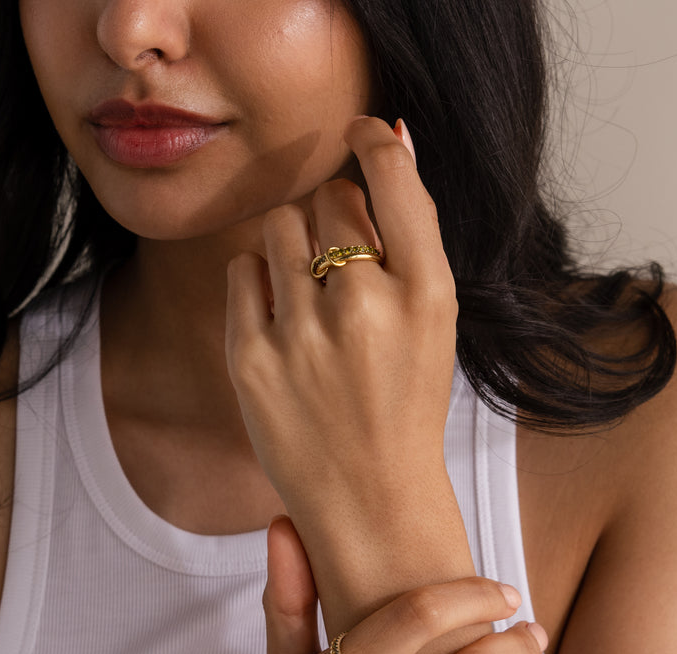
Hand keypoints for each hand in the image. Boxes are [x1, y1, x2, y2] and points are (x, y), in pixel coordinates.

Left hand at [225, 117, 458, 523]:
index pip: (392, 175)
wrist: (370, 497)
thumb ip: (412, 234)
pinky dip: (259, 283)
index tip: (359, 133)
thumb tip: (390, 134)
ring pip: (280, 225)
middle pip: (329, 197)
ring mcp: (303, 334)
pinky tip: (280, 322)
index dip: (371, 141)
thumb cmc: (404, 402)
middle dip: (333, 216)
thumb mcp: (434, 321)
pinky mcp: (250, 357)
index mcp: (427, 294)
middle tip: (340, 265)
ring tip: (308, 297)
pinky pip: (242, 268)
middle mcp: (365, 307)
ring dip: (293, 245)